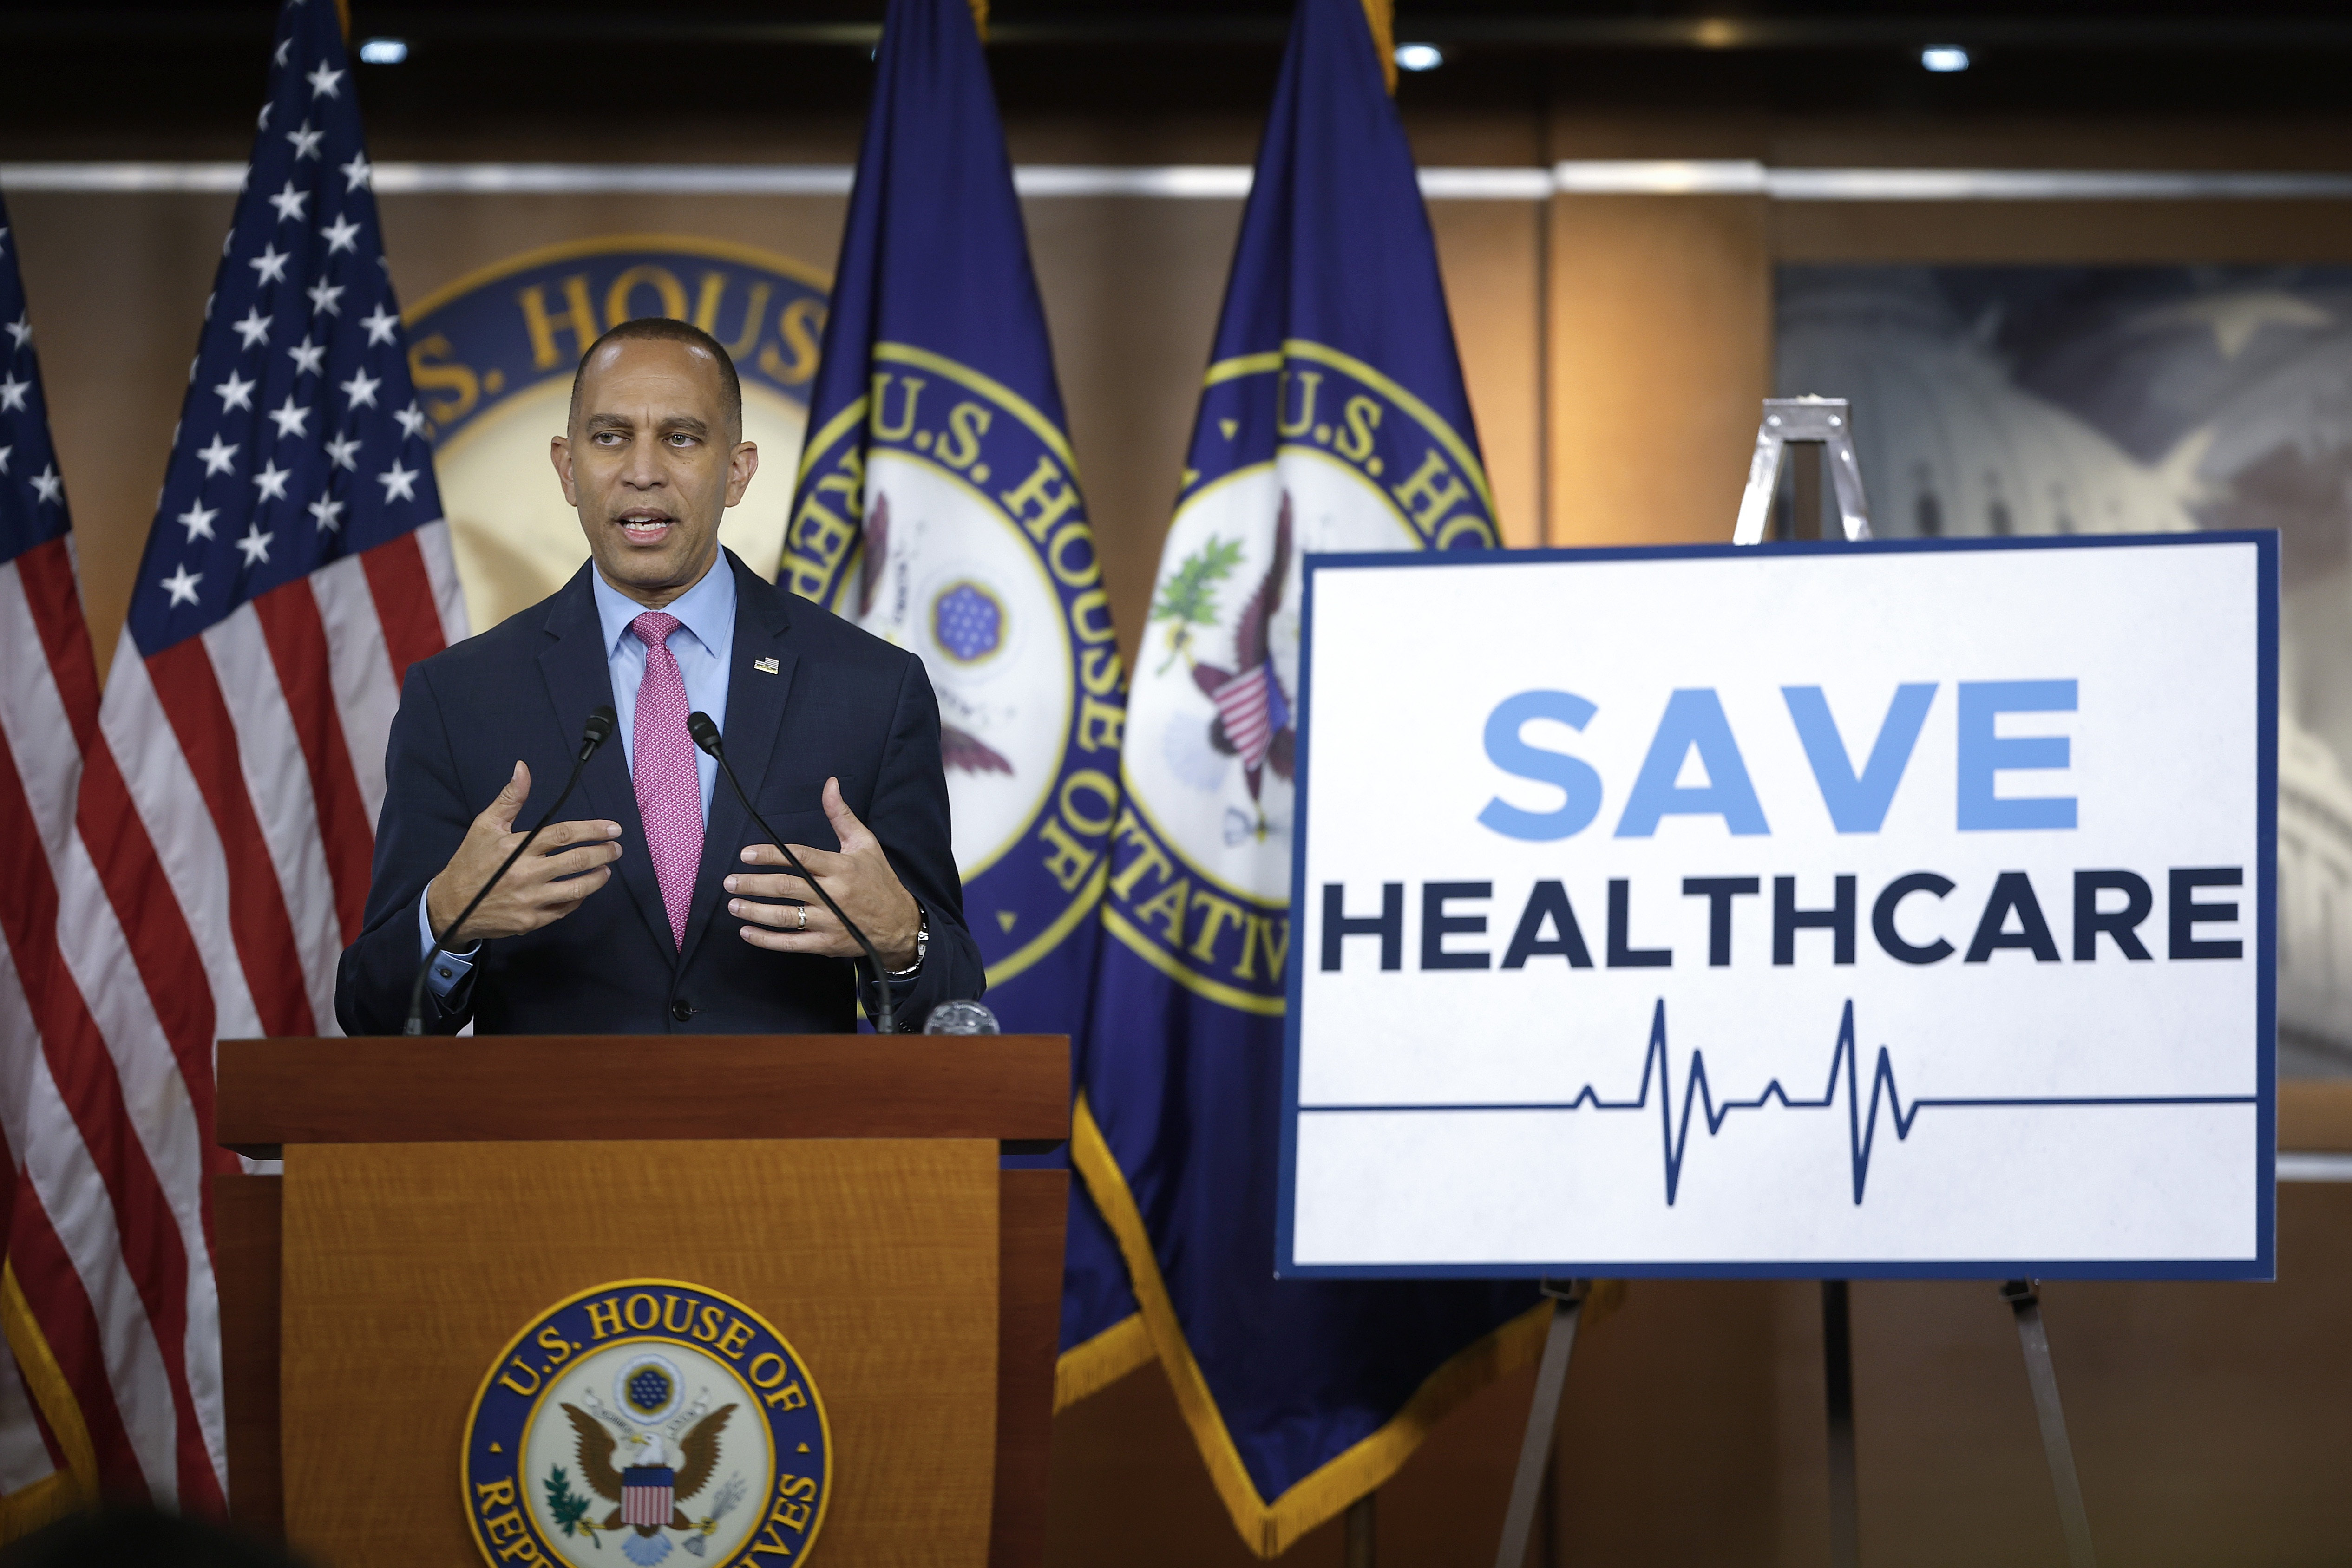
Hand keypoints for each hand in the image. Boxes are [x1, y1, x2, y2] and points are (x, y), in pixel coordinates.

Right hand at [426, 760, 622, 943]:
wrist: (451, 906)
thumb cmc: (471, 862)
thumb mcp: (486, 825)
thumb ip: (510, 798)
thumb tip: (523, 768)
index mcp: (517, 848)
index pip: (564, 834)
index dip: (592, 830)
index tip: (613, 828)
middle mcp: (526, 874)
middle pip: (577, 861)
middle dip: (603, 853)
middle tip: (616, 848)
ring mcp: (530, 900)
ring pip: (576, 889)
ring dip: (597, 878)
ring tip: (606, 869)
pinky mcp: (530, 921)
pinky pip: (564, 910)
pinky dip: (578, 899)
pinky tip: (583, 890)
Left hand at [726, 777, 920, 967]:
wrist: (901, 924)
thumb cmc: (879, 881)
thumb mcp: (865, 844)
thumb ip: (841, 815)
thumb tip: (830, 784)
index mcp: (841, 868)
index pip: (800, 857)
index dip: (770, 855)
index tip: (746, 854)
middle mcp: (834, 894)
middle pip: (786, 887)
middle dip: (753, 884)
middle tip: (730, 881)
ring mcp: (830, 921)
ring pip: (785, 917)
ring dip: (755, 911)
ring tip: (734, 904)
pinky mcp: (827, 943)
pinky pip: (792, 943)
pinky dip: (767, 939)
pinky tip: (747, 932)